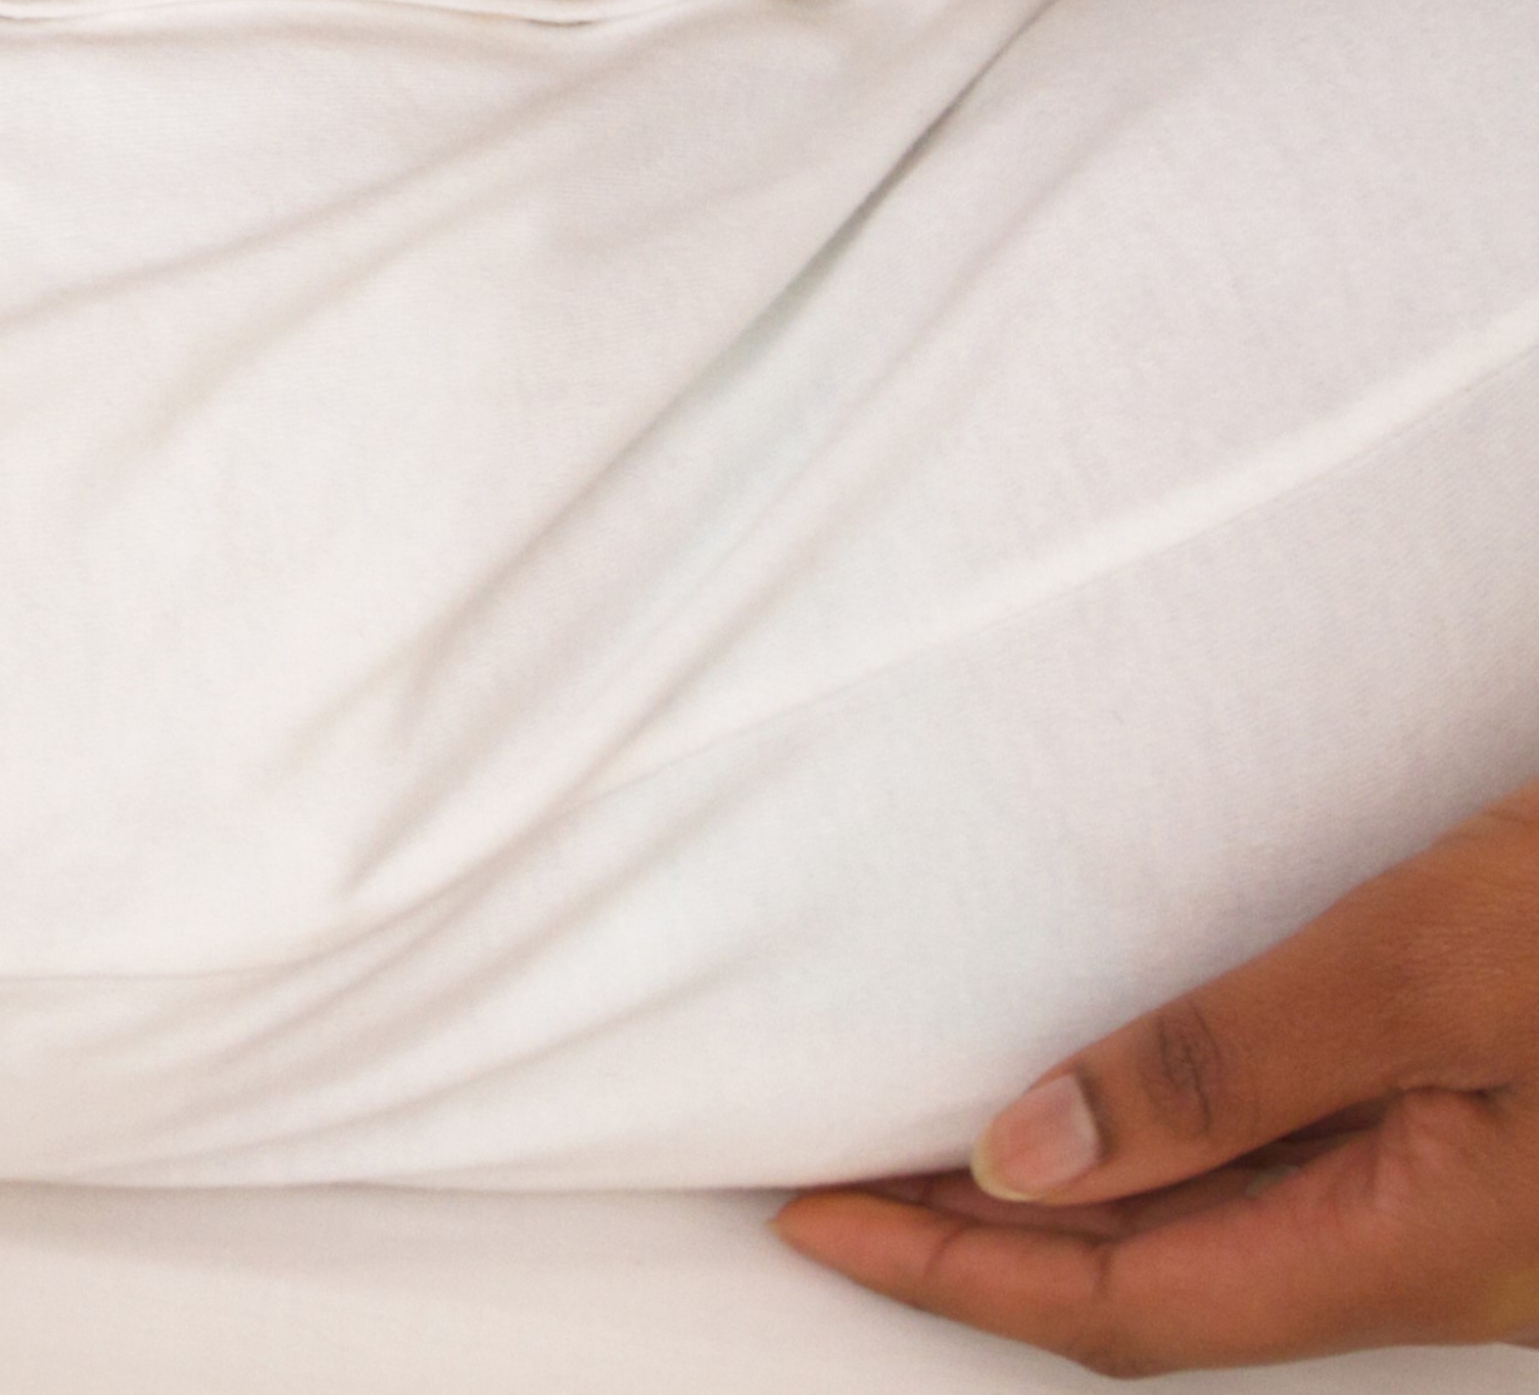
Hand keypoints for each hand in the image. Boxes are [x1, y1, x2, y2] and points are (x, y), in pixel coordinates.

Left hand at [774, 781, 1538, 1372]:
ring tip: (939, 1142)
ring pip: (1244, 1242)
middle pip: (1174, 1289)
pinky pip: (1314, 1183)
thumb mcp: (1437, 959)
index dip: (948, 1272)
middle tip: (825, 1175)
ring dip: (1087, 1208)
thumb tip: (1017, 1158)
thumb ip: (1229, 1063)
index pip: (1124, 1301)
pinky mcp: (1523, 1146)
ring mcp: (1498, 1214)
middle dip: (990, 1251)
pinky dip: (1190, 1158)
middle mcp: (1454, 1259)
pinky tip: (1134, 1106)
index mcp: (1421, 1244)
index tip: (796, 1215)